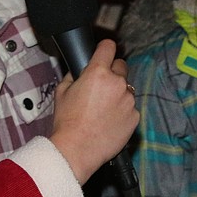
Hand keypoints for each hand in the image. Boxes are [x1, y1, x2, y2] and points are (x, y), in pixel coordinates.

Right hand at [48, 40, 139, 182]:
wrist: (77, 149)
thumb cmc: (67, 122)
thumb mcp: (62, 92)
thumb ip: (74, 75)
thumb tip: (81, 70)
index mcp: (98, 72)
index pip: (108, 47)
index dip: (105, 48)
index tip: (104, 52)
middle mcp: (117, 82)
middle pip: (121, 66)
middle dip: (112, 73)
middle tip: (100, 88)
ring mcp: (128, 100)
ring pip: (126, 89)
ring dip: (118, 94)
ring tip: (102, 110)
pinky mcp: (135, 116)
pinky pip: (130, 107)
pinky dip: (123, 111)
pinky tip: (109, 121)